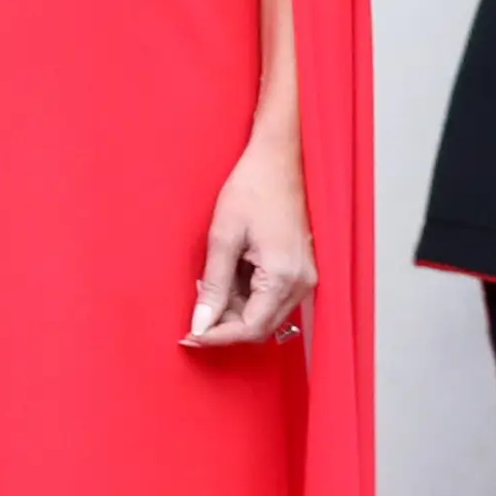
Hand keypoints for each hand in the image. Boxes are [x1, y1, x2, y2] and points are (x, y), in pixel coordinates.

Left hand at [186, 131, 314, 347]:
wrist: (281, 159)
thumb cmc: (255, 187)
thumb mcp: (223, 236)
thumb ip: (214, 285)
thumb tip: (201, 322)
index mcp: (284, 276)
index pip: (250, 328)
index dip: (217, 336)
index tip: (190, 335)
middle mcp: (302, 282)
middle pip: (260, 326)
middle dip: (224, 324)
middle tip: (193, 310)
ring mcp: (306, 276)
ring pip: (266, 313)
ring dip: (234, 309)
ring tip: (208, 284)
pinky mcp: (302, 268)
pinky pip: (272, 297)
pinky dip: (247, 295)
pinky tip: (227, 275)